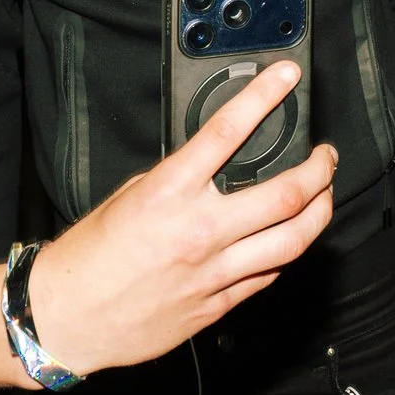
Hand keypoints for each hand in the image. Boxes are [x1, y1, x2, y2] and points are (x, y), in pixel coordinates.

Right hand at [24, 62, 336, 376]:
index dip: (265, 95)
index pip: (229, 131)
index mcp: (170, 192)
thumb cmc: (90, 256)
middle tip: (326, 155)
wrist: (67, 317)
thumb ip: (180, 178)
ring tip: (324, 195)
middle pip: (286, 194)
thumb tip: (216, 166)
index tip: (286, 77)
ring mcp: (213, 272)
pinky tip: (291, 238)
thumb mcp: (132, 195)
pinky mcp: (217, 305)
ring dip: (319, 211)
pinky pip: (268, 275)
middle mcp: (199, 230)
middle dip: (319, 169)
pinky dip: (286, 251)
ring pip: (293, 240)